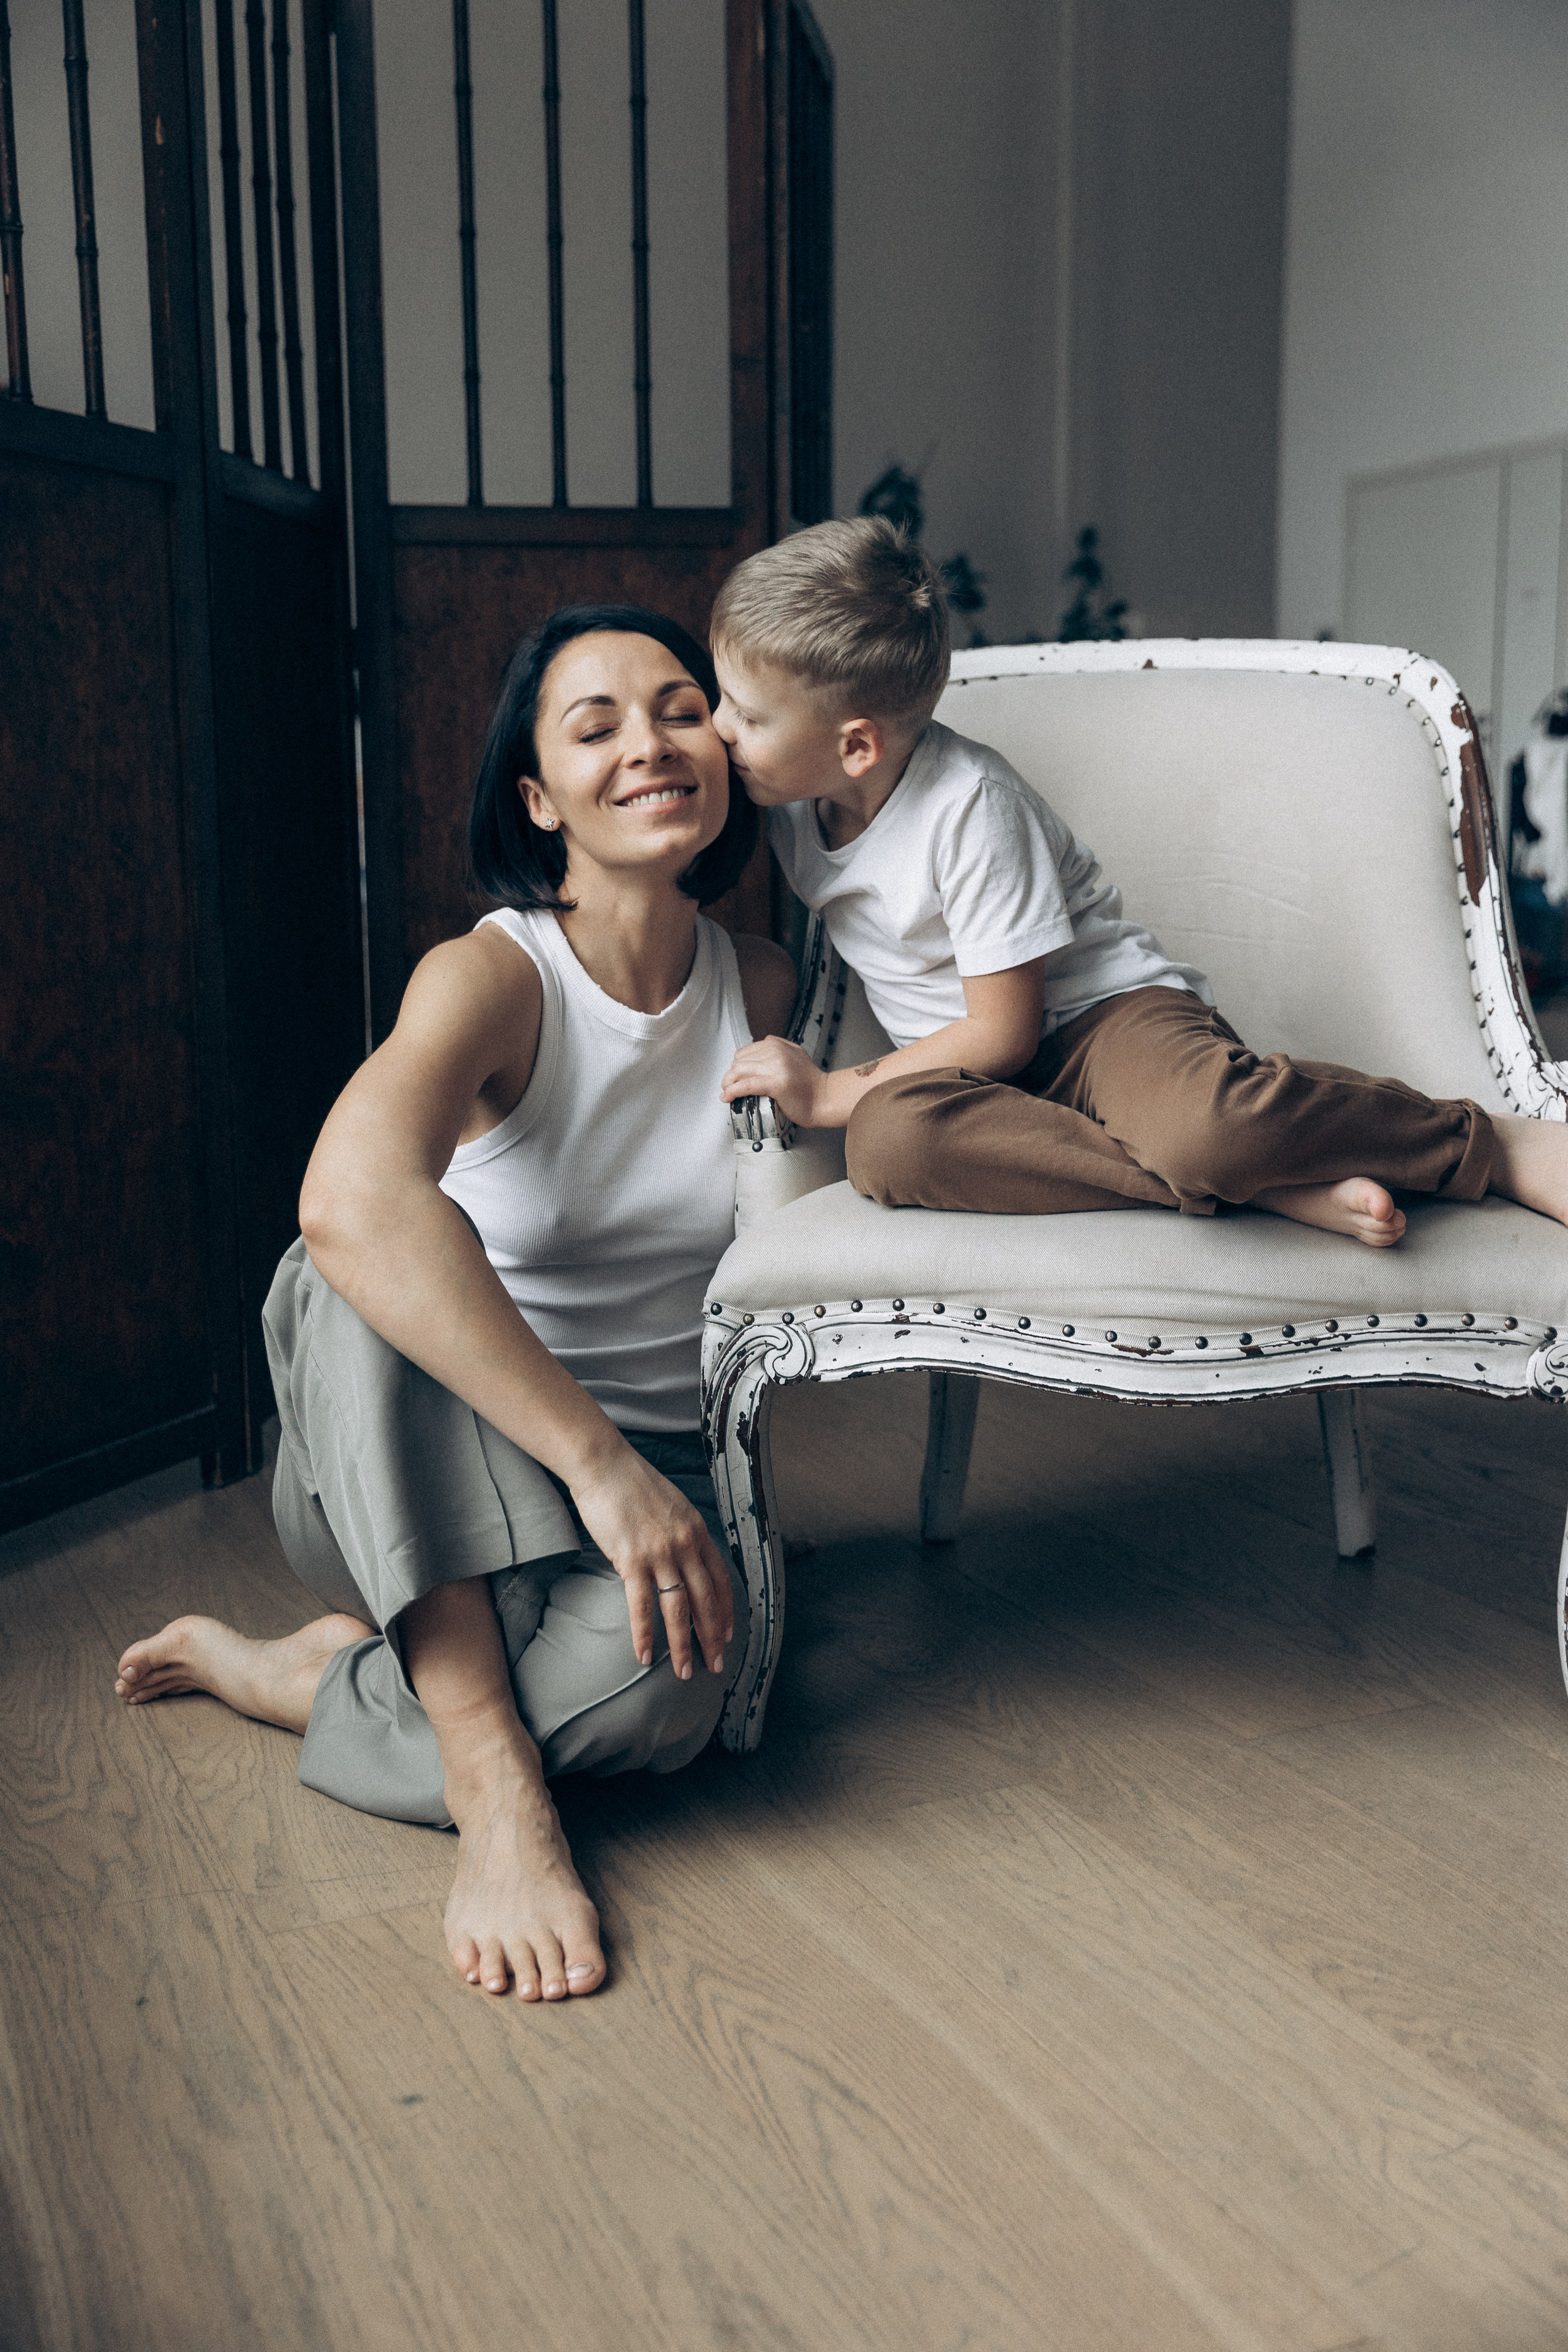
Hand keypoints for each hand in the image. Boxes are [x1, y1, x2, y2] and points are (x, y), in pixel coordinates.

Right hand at [569, 1441, 734, 1679]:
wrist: (604, 1465)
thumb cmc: (631, 1484)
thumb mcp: (670, 1506)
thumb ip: (679, 1533)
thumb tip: (680, 1557)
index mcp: (697, 1531)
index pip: (721, 1579)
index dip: (726, 1610)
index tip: (729, 1634)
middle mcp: (685, 1544)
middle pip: (706, 1600)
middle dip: (713, 1637)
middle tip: (716, 1665)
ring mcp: (660, 1553)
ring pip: (678, 1610)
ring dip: (683, 1646)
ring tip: (685, 1672)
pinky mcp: (631, 1559)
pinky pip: (641, 1606)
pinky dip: (645, 1635)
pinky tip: (645, 1657)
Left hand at [720, 1035, 827, 1126]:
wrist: (825, 1098)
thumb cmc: (810, 1084)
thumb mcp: (793, 1056)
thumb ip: (775, 1052)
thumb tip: (751, 1060)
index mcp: (777, 1044)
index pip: (744, 1052)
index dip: (737, 1067)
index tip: (736, 1078)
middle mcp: (775, 1051)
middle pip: (739, 1062)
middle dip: (730, 1076)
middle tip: (730, 1088)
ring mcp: (776, 1066)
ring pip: (738, 1072)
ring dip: (728, 1084)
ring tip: (728, 1093)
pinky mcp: (775, 1083)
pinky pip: (745, 1085)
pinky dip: (732, 1091)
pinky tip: (727, 1097)